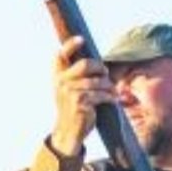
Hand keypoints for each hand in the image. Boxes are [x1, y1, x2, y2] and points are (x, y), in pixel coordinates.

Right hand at [51, 35, 118, 156]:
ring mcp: (70, 92)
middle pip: (85, 65)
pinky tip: (113, 100)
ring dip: (108, 86)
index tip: (81, 39)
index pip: (60, 56)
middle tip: (106, 73)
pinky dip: (110, 97)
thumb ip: (75, 76)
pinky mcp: (80, 102)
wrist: (68, 131)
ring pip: (96, 81)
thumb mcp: (69, 90)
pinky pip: (100, 94)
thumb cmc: (73, 109)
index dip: (70, 45)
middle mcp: (61, 82)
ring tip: (112, 91)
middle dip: (99, 67)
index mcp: (58, 77)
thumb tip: (97, 63)